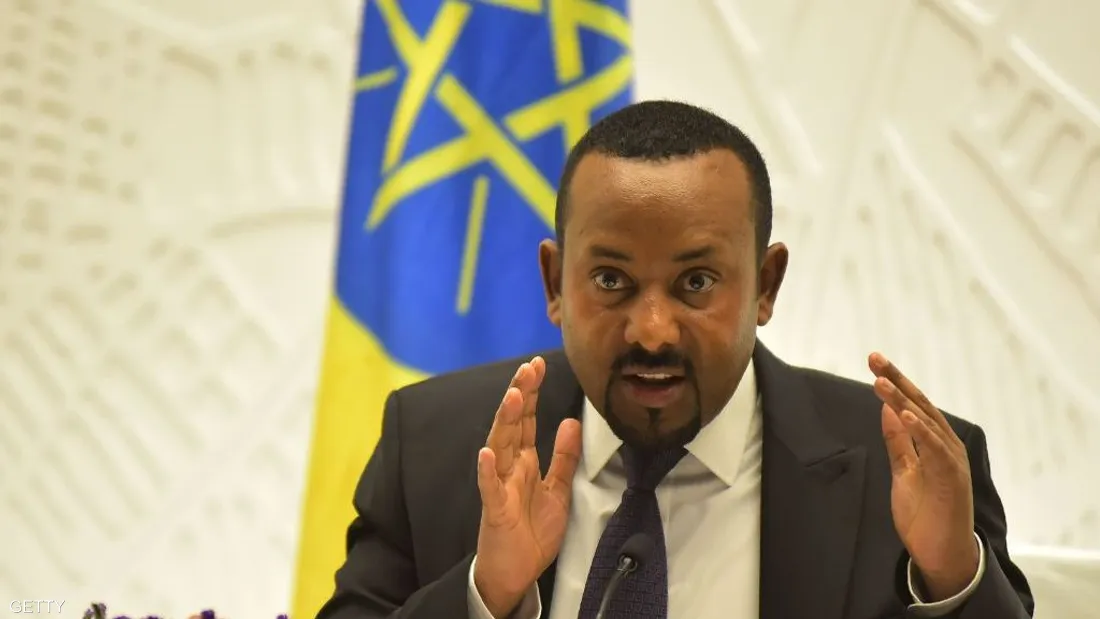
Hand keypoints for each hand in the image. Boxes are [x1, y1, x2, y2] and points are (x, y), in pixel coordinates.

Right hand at [473, 356, 581, 617]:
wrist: (516, 571)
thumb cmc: (532, 531)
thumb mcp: (558, 489)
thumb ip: (563, 457)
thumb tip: (570, 421)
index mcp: (525, 461)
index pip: (527, 419)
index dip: (532, 392)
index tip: (537, 365)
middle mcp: (509, 468)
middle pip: (512, 425)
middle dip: (520, 395)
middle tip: (528, 368)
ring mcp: (499, 486)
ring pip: (500, 447)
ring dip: (505, 422)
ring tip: (513, 396)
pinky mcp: (495, 509)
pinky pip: (489, 488)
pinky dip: (487, 470)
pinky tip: (487, 453)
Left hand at [869, 353, 979, 601]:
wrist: (941, 553)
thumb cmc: (926, 513)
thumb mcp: (904, 471)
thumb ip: (898, 442)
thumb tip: (887, 410)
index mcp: (935, 442)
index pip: (911, 404)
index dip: (894, 382)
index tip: (874, 362)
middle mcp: (946, 446)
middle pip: (919, 405)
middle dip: (897, 381)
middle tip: (874, 358)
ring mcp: (951, 461)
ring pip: (926, 423)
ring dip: (902, 401)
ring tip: (880, 382)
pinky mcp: (952, 479)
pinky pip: (936, 450)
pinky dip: (921, 431)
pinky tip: (904, 415)